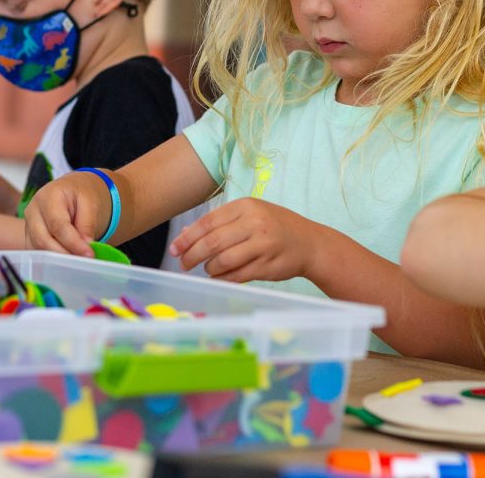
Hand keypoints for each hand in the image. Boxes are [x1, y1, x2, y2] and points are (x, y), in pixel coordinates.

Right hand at [22, 170, 112, 256]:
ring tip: (78, 261)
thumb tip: (85, 245)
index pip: (58, 225)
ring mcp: (28, 224)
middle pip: (43, 239)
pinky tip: (68, 260)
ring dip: (58, 259)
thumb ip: (87, 224)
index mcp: (48, 196)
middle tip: (84, 261)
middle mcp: (33, 210)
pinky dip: (52, 259)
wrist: (74, 190)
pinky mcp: (30, 235)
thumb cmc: (82, 194)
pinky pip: (38, 251)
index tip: (89, 254)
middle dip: (64, 254)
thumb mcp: (91, 203)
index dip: (73, 243)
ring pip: (38, 249)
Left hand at [168, 198, 319, 281]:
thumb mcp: (251, 215)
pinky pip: (236, 275)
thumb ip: (221, 223)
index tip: (174, 249)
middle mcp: (255, 222)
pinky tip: (219, 277)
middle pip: (212, 242)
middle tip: (183, 264)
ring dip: (209, 269)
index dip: (188, 238)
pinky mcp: (267, 265)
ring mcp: (262, 244)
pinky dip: (223, 278)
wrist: (310, 243)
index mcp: (247, 206)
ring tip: (207, 270)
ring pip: (223, 261)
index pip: (208, 222)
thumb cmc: (276, 227)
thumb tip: (186, 236)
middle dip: (192, 255)